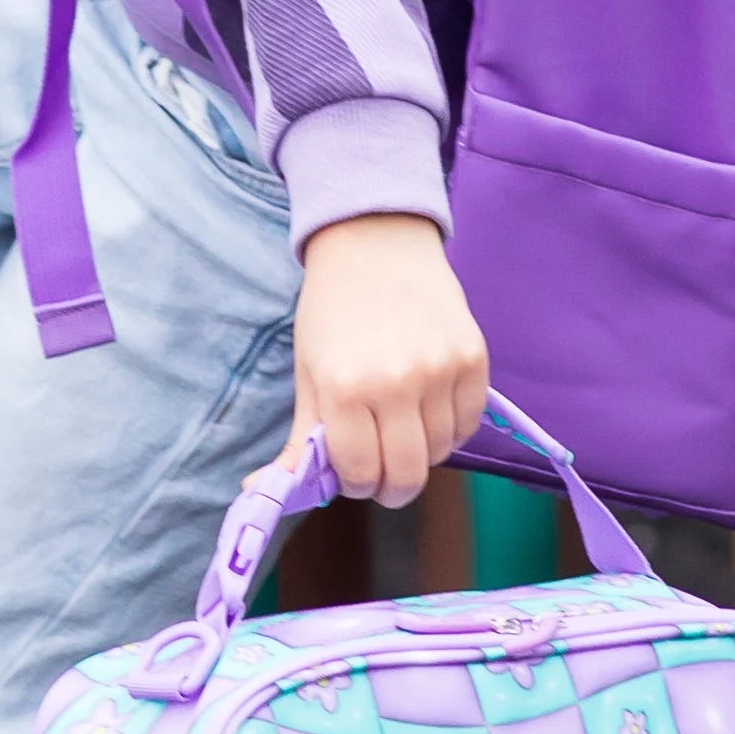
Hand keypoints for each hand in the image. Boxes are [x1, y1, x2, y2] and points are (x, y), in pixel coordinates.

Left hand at [289, 215, 490, 507]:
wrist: (376, 243)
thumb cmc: (333, 311)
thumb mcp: (307, 371)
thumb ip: (301, 436)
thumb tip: (260, 489)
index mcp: (343, 389)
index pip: (359, 473)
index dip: (356, 484)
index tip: (354, 473)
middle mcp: (395, 383)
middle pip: (407, 475)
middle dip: (392, 487)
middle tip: (383, 473)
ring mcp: (440, 370)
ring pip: (441, 452)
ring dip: (422, 453)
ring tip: (404, 426)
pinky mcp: (473, 357)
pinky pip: (469, 422)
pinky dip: (452, 428)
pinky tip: (431, 409)